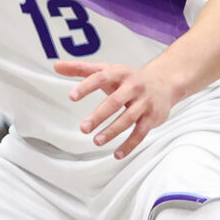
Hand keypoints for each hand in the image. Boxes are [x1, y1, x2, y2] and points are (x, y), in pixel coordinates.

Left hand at [55, 59, 182, 157]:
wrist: (164, 82)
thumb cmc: (128, 78)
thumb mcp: (106, 70)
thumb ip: (80, 69)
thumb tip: (56, 66)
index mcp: (119, 73)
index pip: (101, 78)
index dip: (86, 86)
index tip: (72, 96)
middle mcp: (133, 86)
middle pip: (115, 102)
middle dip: (99, 116)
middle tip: (83, 128)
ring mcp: (144, 102)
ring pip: (128, 118)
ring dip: (112, 131)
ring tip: (97, 141)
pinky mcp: (152, 117)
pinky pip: (140, 132)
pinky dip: (129, 144)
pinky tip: (117, 154)